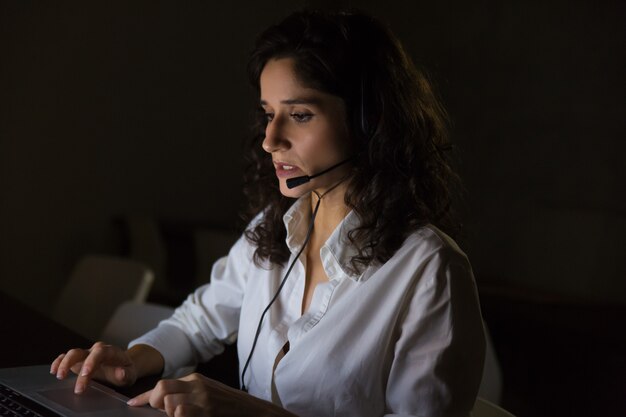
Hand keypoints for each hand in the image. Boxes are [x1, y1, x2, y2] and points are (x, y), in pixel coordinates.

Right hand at [50, 342, 137, 393]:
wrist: (123, 366)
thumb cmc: (126, 370)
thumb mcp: (130, 373)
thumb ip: (126, 373)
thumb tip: (120, 372)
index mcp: (110, 351)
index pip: (99, 352)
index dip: (91, 361)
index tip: (85, 373)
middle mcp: (96, 350)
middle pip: (81, 352)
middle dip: (73, 364)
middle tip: (67, 378)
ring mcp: (87, 354)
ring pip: (72, 353)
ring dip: (64, 364)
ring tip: (59, 375)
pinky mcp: (79, 359)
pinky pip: (66, 357)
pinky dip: (59, 362)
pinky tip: (54, 370)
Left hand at [127, 373, 296, 416]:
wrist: (255, 412)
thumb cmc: (230, 407)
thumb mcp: (208, 394)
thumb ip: (188, 394)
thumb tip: (164, 402)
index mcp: (196, 380)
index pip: (163, 384)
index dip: (144, 396)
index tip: (132, 404)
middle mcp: (198, 387)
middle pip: (162, 388)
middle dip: (153, 402)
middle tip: (157, 413)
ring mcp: (203, 401)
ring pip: (170, 403)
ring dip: (168, 413)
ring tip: (178, 415)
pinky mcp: (208, 413)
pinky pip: (181, 414)